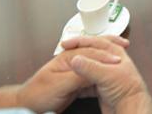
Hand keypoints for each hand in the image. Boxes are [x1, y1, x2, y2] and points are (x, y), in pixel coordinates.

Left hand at [9, 35, 130, 112]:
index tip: (119, 61)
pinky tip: (108, 77)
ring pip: (94, 63)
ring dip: (107, 60)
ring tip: (122, 59)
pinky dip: (101, 74)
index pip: (91, 52)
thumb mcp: (59, 85)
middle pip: (94, 53)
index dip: (106, 56)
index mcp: (67, 58)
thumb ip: (77, 76)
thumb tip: (94, 69)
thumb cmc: (37, 95)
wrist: (26, 105)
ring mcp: (73, 71)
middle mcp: (71, 62)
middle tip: (125, 46)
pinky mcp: (74, 83)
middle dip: (110, 48)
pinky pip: (92, 76)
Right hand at [68, 38, 151, 113]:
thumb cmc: (127, 90)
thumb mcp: (106, 75)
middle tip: (66, 49)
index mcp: (114, 52)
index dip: (79, 41)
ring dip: (79, 63)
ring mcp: (106, 73)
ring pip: (89, 64)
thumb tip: (75, 59)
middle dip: (78, 50)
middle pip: (91, 51)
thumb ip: (90, 67)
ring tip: (67, 62)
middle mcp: (111, 60)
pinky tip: (74, 78)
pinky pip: (88, 78)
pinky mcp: (102, 85)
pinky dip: (80, 77)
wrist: (130, 107)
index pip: (94, 41)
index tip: (66, 44)